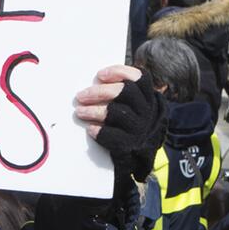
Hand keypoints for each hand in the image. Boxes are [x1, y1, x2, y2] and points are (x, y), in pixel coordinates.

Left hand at [75, 66, 164, 186]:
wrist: (140, 156)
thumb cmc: (130, 125)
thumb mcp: (133, 107)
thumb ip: (120, 94)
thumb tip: (94, 83)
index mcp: (148, 98)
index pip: (140, 78)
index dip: (120, 73)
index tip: (100, 75)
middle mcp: (147, 112)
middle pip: (126, 92)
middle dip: (100, 91)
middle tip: (81, 96)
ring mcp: (140, 128)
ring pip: (118, 113)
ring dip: (95, 111)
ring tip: (80, 112)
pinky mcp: (131, 145)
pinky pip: (114, 136)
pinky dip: (100, 131)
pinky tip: (90, 129)